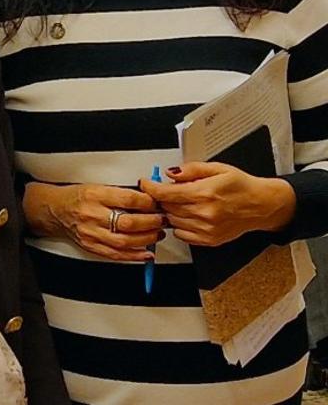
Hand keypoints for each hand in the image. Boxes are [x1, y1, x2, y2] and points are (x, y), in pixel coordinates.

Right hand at [23, 181, 163, 261]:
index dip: (148, 202)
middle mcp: (93, 214)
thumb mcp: (97, 187)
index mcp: (95, 195)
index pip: (128, 199)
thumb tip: (148, 199)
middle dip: (152, 222)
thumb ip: (121, 194)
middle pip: (129, 222)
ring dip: (147, 239)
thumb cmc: (78, 197)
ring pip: (126, 241)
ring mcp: (92, 233)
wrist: (56, 210)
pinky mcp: (92, 246)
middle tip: (162, 220)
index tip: (157, 203)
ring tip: (157, 234)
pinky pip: (117, 255)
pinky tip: (146, 253)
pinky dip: (135, 256)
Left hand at [140, 162, 295, 247]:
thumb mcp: (217, 168)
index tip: (145, 183)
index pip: (166, 194)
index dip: (150, 188)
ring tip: (182, 202)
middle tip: (167, 190)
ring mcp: (207, 229)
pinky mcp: (209, 240)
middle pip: (166, 207)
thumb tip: (170, 173)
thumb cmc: (241, 186)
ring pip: (171, 221)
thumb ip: (191, 169)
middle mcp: (205, 213)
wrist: (262, 205)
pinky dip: (179, 225)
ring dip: (170, 211)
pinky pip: (181, 234)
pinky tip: (189, 215)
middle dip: (161, 198)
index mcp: (205, 193)